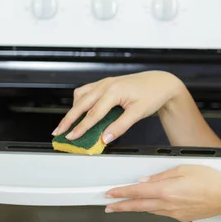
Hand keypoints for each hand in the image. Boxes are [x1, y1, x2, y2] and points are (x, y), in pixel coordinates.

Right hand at [52, 70, 183, 142]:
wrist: (162, 82)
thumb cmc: (152, 94)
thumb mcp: (138, 113)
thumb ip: (120, 126)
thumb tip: (104, 138)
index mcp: (113, 91)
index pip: (93, 114)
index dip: (80, 128)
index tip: (71, 137)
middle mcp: (106, 85)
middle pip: (81, 104)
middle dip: (68, 119)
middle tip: (58, 132)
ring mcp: (106, 82)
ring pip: (82, 95)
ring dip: (74, 108)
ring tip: (68, 124)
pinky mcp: (107, 83)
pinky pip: (88, 90)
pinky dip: (81, 100)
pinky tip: (81, 109)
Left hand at [104, 165, 220, 221]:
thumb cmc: (211, 181)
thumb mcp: (185, 168)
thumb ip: (163, 174)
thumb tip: (147, 180)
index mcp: (166, 190)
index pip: (137, 192)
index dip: (121, 193)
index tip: (110, 193)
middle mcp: (167, 204)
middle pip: (138, 206)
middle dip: (121, 206)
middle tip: (109, 206)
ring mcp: (174, 213)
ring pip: (149, 210)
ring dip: (136, 207)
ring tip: (127, 206)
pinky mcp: (181, 217)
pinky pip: (162, 213)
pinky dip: (153, 208)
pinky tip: (153, 205)